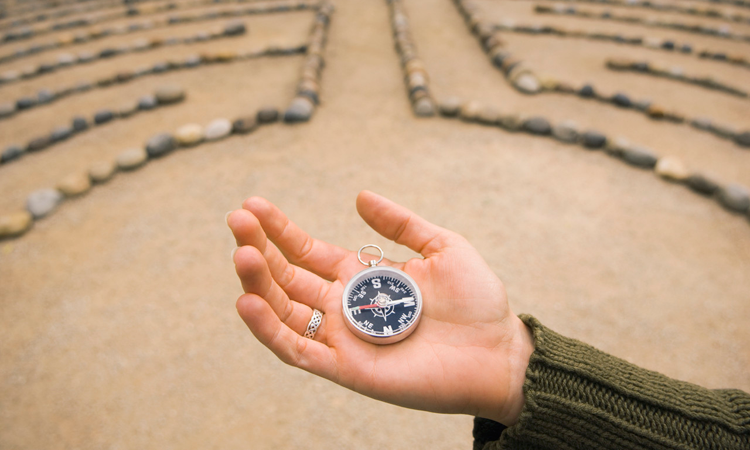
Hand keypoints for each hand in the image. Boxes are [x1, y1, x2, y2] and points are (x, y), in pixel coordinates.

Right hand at [227, 191, 533, 424]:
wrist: (499, 351)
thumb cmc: (477, 301)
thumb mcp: (442, 247)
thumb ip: (399, 224)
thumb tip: (359, 196)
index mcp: (362, 277)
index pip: (307, 251)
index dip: (280, 229)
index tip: (253, 204)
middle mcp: (344, 306)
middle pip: (288, 277)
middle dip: (260, 248)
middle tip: (236, 220)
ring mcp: (341, 337)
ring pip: (283, 311)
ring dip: (258, 284)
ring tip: (242, 254)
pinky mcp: (345, 367)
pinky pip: (296, 349)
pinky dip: (267, 329)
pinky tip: (247, 302)